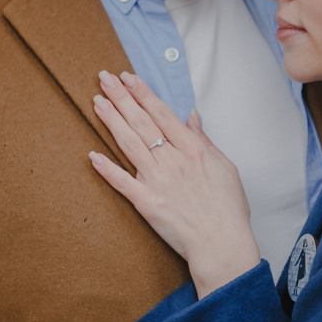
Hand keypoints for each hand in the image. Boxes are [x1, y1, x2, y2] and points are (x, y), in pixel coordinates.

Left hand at [90, 71, 260, 295]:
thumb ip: (205, 140)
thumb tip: (192, 117)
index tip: (128, 78)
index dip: (143, 94)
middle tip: (104, 79)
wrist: (222, 243)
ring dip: (111, 121)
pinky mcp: (146, 203)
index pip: (162, 114)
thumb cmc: (229, 208)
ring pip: (129, 144)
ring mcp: (157, 181)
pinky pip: (122, 183)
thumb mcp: (225, 167)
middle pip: (142, 123)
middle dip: (121, 98)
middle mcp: (173, 161)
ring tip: (96, 102)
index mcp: (193, 150)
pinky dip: (107, 169)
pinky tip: (92, 155)